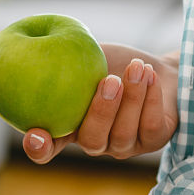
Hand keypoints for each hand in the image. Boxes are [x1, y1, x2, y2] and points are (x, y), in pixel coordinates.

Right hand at [22, 45, 179, 164]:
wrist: (158, 68)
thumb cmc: (115, 63)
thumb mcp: (85, 59)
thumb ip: (63, 61)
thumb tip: (36, 45)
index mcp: (69, 127)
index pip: (46, 149)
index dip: (38, 148)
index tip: (35, 135)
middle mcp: (95, 142)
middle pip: (91, 141)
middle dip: (102, 111)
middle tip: (110, 80)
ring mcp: (124, 145)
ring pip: (124, 133)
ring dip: (133, 97)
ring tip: (138, 67)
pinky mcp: (153, 141)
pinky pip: (150, 127)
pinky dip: (151, 99)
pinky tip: (151, 75)